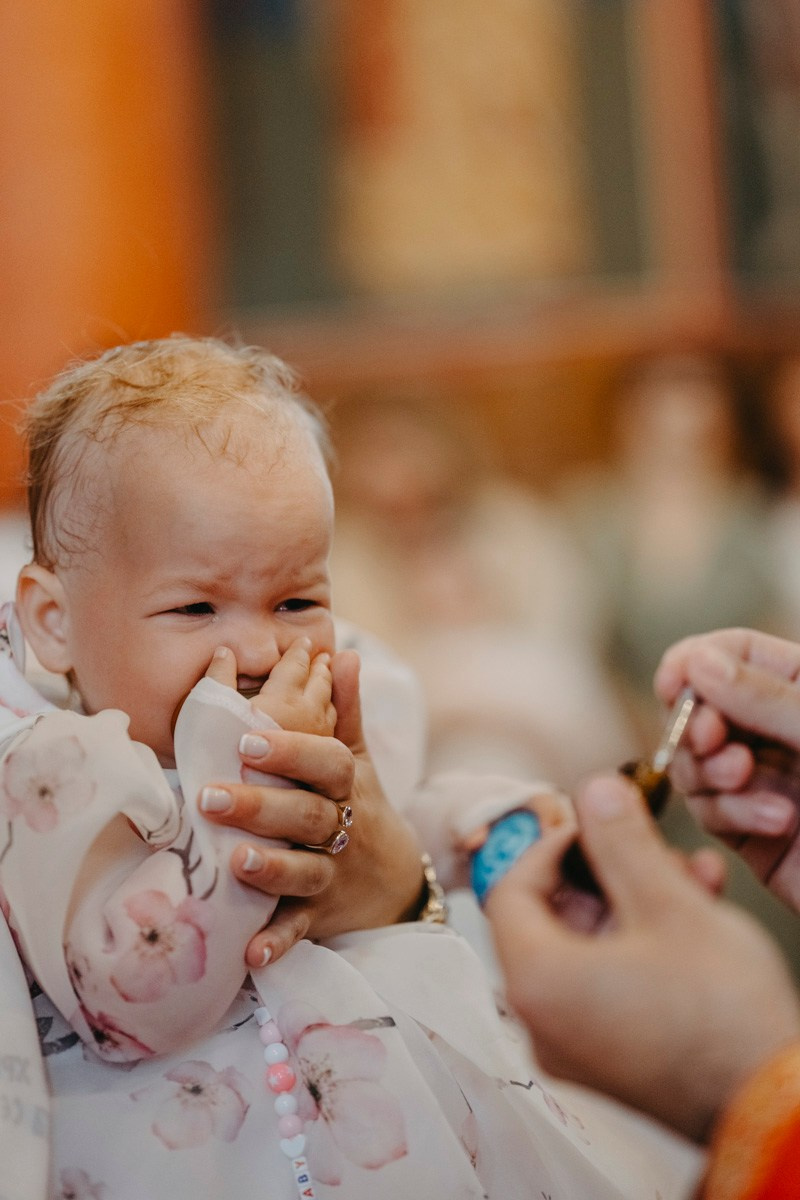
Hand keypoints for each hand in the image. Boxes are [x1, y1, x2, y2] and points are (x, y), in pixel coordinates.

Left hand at [200, 649, 423, 966]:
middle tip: (209, 796)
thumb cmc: (363, 807)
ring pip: (305, 871)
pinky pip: (299, 929)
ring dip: (273, 868)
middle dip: (261, 806)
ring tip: (237, 862)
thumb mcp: (358, 759)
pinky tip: (250, 955)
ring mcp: (333, 874)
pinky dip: (277, 943)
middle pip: (307, 815)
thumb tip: (343, 653)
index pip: (326, 762)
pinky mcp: (321, 915)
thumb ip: (345, 710)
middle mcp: (342, 828)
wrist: (397, 883)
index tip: (247, 738)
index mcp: (347, 785)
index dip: (290, 751)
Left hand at [485, 773, 799, 1141]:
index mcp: (537, 981)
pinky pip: (607, 984)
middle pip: (551, 918)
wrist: (775, 1108)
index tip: (595, 825)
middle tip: (651, 847)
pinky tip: (695, 915)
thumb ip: (622, 841)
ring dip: (634, 902)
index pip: (509, 889)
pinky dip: (640, 945)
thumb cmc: (722, 1015)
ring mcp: (575, 1046)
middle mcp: (541, 1021)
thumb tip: (593, 790)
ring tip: (692, 876)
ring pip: (588, 948)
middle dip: (606, 871)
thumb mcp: (669, 905)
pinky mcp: (611, 1059)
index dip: (551, 846)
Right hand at [655, 628, 799, 908]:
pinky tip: (776, 821)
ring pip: (697, 761)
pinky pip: (712, 812)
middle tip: (710, 740)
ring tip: (744, 780)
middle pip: (701, 707)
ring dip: (712, 770)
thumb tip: (698, 662)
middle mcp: (780, 731)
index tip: (673, 682)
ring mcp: (765, 780)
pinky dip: (733, 813)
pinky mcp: (755, 832)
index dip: (695, 661)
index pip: (734, 653)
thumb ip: (766, 699)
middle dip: (698, 722)